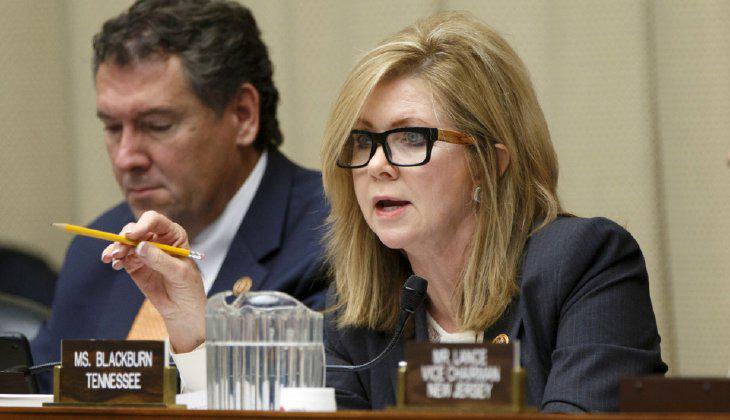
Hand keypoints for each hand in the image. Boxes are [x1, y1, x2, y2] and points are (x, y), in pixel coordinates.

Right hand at [101, 210, 205, 352]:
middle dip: (124, 238)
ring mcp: (145, 251)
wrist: (183, 308)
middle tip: (118, 251)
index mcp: (173, 235)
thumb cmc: (188, 287)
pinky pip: (121, 257)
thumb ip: (160, 260)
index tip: (132, 236)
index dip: (142, 225)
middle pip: (136, 229)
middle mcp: (157, 239)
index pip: (155, 221)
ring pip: (126, 242)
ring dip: (116, 247)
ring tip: (111, 258)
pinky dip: (114, 259)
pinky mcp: (135, 264)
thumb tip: (140, 246)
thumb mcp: (179, 273)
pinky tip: (114, 265)